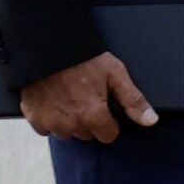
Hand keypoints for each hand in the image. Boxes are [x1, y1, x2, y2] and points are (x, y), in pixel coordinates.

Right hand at [19, 52, 156, 142]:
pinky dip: (50, 118)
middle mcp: (71, 124)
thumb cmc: (83, 58)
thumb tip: (150, 120)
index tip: (105, 107)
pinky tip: (54, 100)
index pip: (108, 135)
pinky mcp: (33, 118)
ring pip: (67, 132)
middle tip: (86, 97)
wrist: (48, 48)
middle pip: (87, 134)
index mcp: (93, 115)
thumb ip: (133, 100)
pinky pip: (45, 128)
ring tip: (70, 97)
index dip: (110, 121)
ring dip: (70, 121)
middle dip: (90, 120)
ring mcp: (50, 122)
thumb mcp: (115, 73)